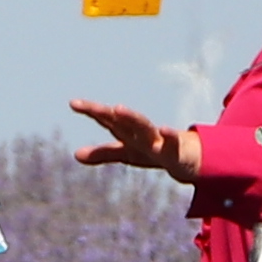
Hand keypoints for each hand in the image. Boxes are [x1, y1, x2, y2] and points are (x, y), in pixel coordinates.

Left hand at [69, 98, 200, 182]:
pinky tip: (164, 129)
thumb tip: (76, 155)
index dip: (92, 111)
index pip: (107, 120)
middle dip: (105, 113)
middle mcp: (141, 133)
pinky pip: (173, 142)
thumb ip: (103, 153)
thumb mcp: (127, 154)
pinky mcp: (177, 149)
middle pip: (121, 121)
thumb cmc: (155, 151)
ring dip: (131, 117)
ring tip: (118, 108)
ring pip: (143, 127)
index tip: (73, 103)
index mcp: (129, 133)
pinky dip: (169, 135)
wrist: (188, 157)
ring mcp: (159, 139)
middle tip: (89, 106)